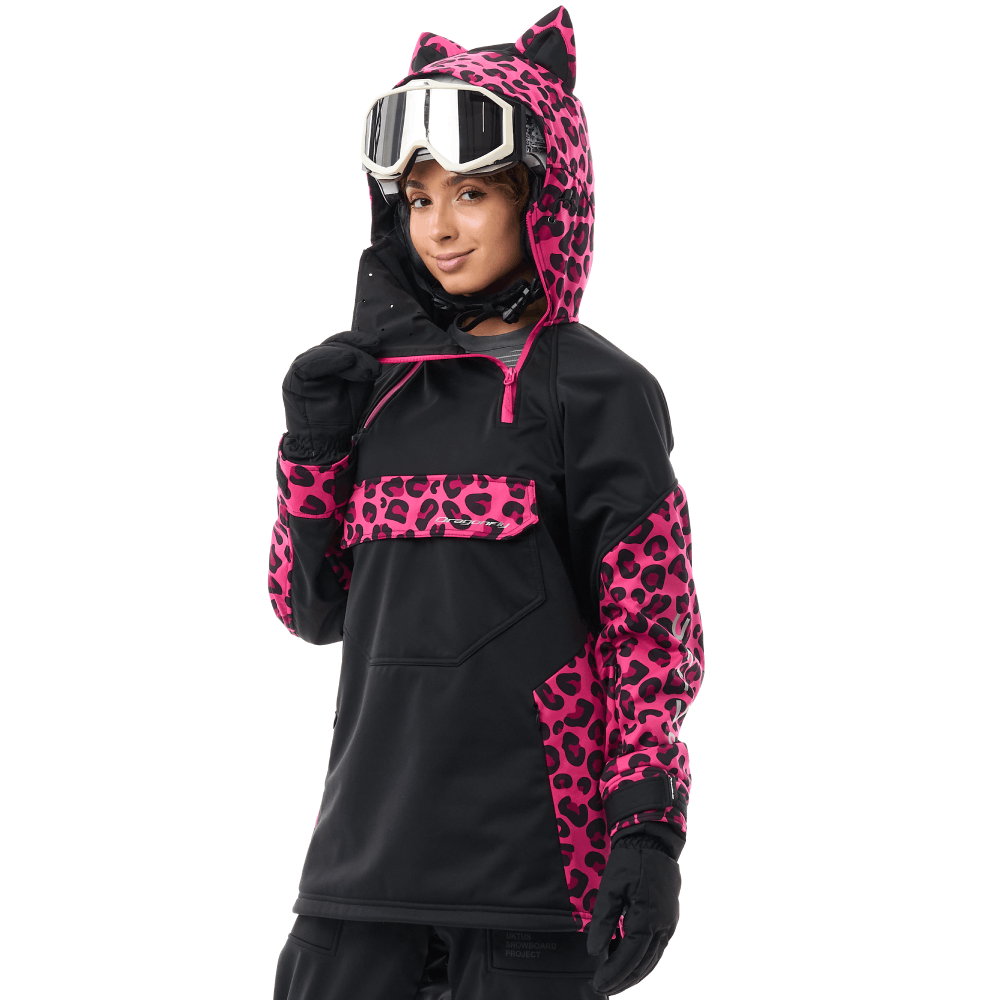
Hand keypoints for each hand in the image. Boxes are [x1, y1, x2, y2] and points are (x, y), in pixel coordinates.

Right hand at [281, 330, 380, 461]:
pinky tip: (347, 360)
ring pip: (323, 352)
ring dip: (348, 355)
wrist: (326, 442)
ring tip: (366, 366)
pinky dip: (329, 359)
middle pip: (334, 345)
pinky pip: (308, 364)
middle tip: (375, 354)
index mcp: (328, 363)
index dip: (359, 341)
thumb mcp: (360, 387)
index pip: (342, 344)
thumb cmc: (342, 416)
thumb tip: (376, 350)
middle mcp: (313, 363)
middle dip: (356, 347)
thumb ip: (364, 368)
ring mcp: (301, 370)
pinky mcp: (292, 381)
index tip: (377, 343)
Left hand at [586, 835, 681, 994]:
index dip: (613, 973)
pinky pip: (657, 948)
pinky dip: (644, 960)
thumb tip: (594, 951)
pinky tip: (630, 962)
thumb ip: (603, 921)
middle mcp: (662, 926)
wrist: (653, 841)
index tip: (599, 983)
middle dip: (623, 979)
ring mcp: (669, 923)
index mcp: (646, 918)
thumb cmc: (630, 861)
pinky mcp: (670, 919)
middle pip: (643, 964)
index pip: (629, 957)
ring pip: (652, 959)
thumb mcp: (610, 887)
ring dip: (634, 974)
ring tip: (616, 981)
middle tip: (604, 987)